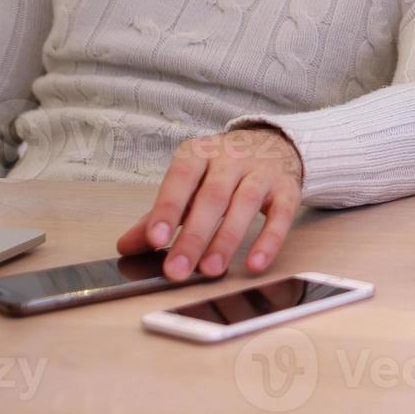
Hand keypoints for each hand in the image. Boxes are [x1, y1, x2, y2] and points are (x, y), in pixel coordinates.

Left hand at [115, 128, 303, 280]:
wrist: (274, 144)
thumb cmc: (222, 169)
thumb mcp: (189, 183)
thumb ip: (160, 214)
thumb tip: (127, 246)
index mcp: (199, 154)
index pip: (180, 179)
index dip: (167, 209)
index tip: (154, 240)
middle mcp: (231, 159)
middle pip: (212, 197)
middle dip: (194, 236)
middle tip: (177, 270)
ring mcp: (261, 172)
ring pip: (245, 204)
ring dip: (227, 240)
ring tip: (211, 270)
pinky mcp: (287, 188)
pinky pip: (281, 214)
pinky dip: (269, 240)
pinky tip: (256, 263)